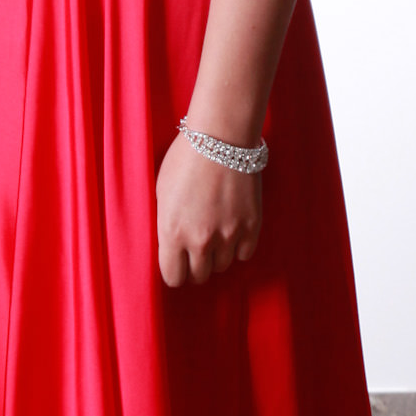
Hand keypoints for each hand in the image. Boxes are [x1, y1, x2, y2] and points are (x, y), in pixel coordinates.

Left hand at [156, 133, 262, 288]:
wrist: (221, 137)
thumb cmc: (185, 160)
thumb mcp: (163, 194)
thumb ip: (167, 226)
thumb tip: (172, 247)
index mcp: (172, 233)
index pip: (173, 278)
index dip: (175, 271)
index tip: (177, 262)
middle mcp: (201, 240)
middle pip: (199, 276)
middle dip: (195, 265)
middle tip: (196, 249)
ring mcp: (229, 235)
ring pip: (223, 266)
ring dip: (217, 256)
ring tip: (214, 234)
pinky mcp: (252, 226)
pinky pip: (244, 254)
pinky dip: (238, 247)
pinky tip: (232, 231)